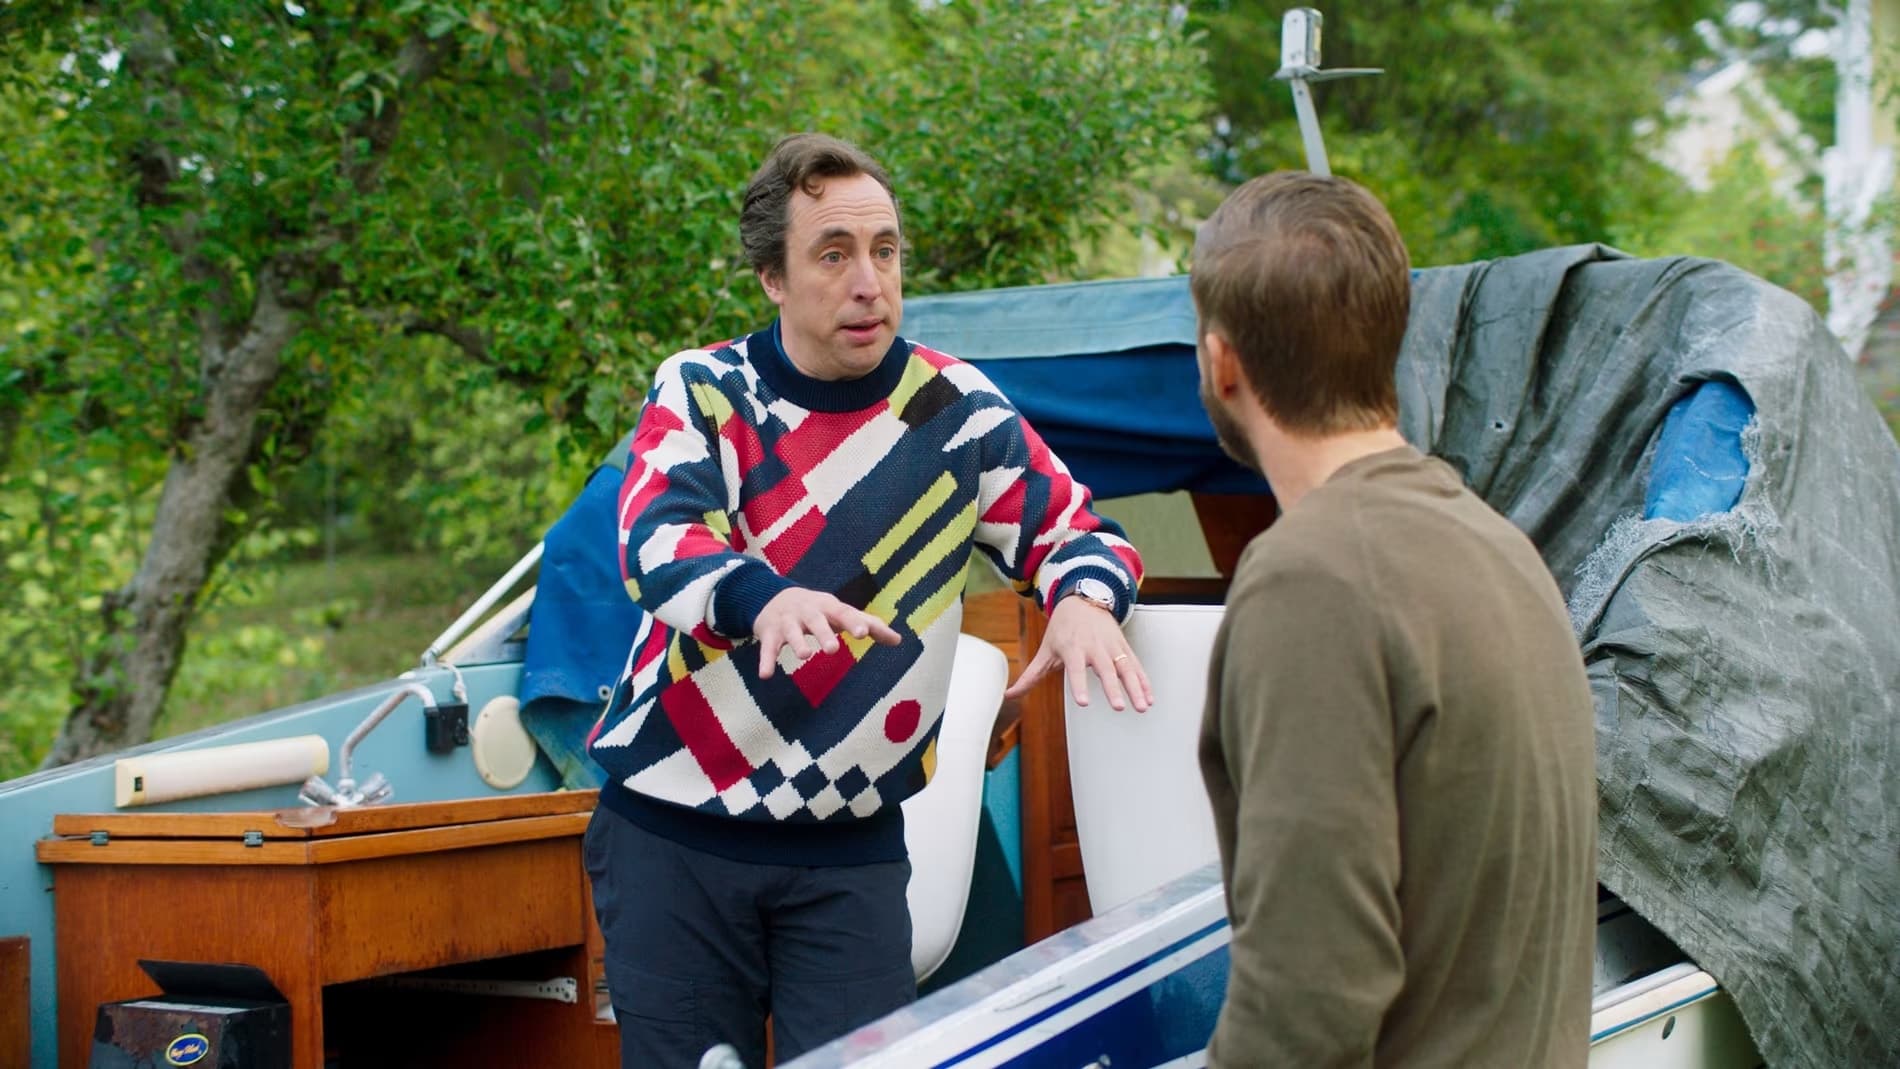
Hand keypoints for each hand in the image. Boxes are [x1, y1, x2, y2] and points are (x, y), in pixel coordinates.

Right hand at [754, 588, 901, 678]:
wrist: (773, 598)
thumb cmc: (818, 610)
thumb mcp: (840, 613)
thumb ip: (868, 625)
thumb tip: (898, 640)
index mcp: (828, 607)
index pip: (843, 613)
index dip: (853, 623)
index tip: (864, 634)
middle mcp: (808, 612)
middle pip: (816, 621)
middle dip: (824, 633)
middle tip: (833, 649)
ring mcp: (787, 622)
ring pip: (791, 632)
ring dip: (797, 643)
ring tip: (805, 656)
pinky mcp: (770, 635)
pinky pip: (768, 648)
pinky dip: (766, 660)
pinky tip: (766, 675)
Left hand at [1004, 595, 1152, 711]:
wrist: (1083, 599)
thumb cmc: (1062, 628)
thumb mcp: (1045, 650)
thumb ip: (1030, 676)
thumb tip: (1009, 695)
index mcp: (1073, 648)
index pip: (1076, 669)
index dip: (1080, 685)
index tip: (1084, 702)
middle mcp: (1094, 647)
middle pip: (1105, 670)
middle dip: (1113, 689)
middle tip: (1118, 707)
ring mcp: (1112, 646)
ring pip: (1126, 668)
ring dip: (1135, 687)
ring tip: (1141, 707)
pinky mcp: (1124, 647)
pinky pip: (1136, 665)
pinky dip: (1144, 681)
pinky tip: (1149, 697)